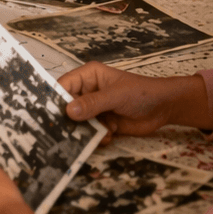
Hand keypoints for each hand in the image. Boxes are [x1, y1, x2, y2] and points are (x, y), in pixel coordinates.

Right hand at [56, 62, 211, 140]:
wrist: (164, 108)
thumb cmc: (141, 92)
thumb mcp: (116, 95)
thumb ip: (93, 103)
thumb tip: (69, 111)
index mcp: (88, 76)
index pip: (64, 86)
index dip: (54, 99)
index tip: (48, 115)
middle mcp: (88, 92)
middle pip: (68, 106)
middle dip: (69, 120)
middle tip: (66, 132)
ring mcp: (95, 109)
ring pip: (79, 122)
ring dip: (86, 131)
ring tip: (98, 133)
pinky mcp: (103, 123)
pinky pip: (91, 132)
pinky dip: (97, 136)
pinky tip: (109, 135)